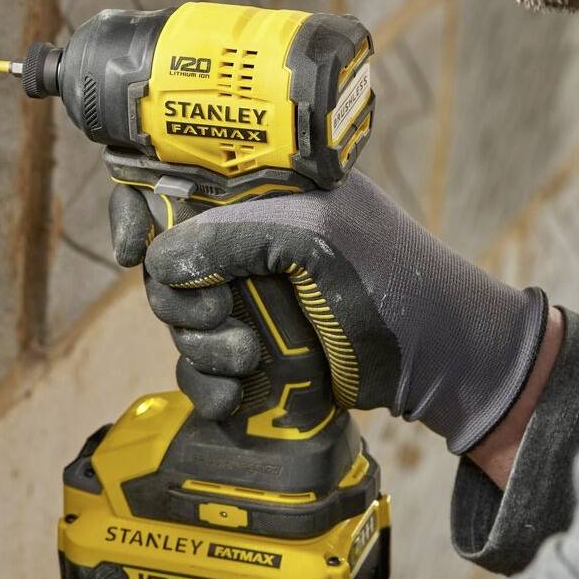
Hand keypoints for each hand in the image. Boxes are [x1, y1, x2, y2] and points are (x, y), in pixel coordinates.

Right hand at [108, 173, 550, 452]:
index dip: (142, 211)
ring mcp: (256, 298)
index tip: (133, 251)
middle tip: (225, 314)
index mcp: (267, 191)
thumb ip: (234, 235)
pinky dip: (209, 384)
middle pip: (169, 263)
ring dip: (200, 346)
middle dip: (183, 298)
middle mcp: (254, 240)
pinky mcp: (260, 353)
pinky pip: (202, 367)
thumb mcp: (316, 238)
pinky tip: (233, 395)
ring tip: (248, 357)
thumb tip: (158, 262)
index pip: (178, 182)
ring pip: (182, 321)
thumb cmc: (395, 281)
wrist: (444, 364)